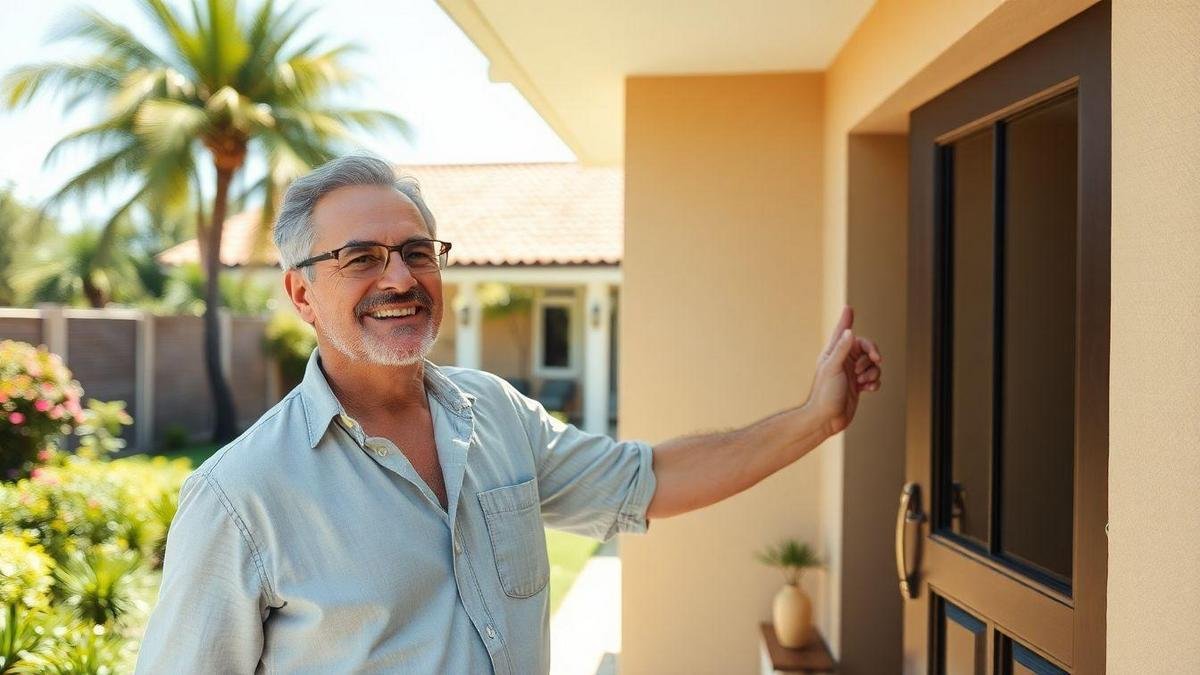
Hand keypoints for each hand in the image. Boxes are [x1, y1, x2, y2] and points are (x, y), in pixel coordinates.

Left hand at [805, 305, 882, 435]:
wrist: (826, 419)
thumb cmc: (825, 394)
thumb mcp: (833, 368)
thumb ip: (841, 349)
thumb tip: (849, 332)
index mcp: (834, 354)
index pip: (844, 333)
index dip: (847, 321)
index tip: (848, 308)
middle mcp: (843, 361)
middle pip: (866, 348)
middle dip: (872, 355)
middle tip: (876, 360)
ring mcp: (852, 374)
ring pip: (873, 365)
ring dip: (873, 372)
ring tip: (863, 382)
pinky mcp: (859, 386)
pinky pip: (875, 378)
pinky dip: (875, 383)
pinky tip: (868, 390)